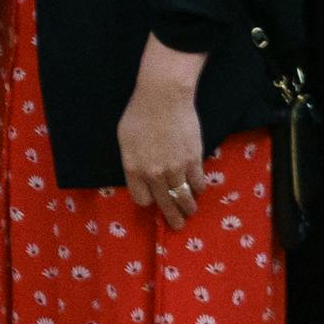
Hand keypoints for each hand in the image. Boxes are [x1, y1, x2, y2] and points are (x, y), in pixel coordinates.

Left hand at [115, 73, 209, 224]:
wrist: (163, 97)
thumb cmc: (139, 114)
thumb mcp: (125, 140)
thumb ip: (132, 161)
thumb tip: (140, 175)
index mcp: (134, 169)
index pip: (141, 199)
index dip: (148, 201)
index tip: (153, 202)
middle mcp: (154, 174)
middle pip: (164, 204)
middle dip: (172, 217)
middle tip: (178, 225)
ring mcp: (175, 168)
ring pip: (183, 197)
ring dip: (188, 207)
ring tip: (190, 212)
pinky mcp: (193, 160)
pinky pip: (197, 183)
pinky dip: (198, 189)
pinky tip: (198, 191)